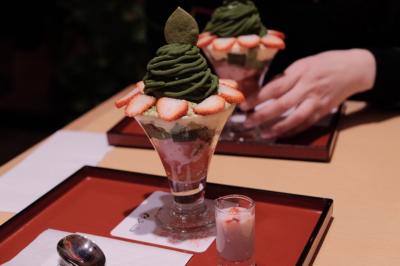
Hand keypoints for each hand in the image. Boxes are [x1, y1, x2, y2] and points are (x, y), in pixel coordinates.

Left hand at [240, 49, 375, 137]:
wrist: (355, 69)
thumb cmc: (326, 62)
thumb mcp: (304, 62)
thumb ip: (286, 76)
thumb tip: (267, 89)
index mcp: (301, 72)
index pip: (275, 87)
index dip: (257, 97)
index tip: (244, 104)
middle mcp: (308, 88)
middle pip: (282, 104)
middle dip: (262, 115)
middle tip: (247, 121)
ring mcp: (316, 101)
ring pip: (295, 118)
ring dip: (277, 128)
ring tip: (262, 133)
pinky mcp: (323, 111)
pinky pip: (306, 124)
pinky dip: (292, 131)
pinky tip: (280, 135)